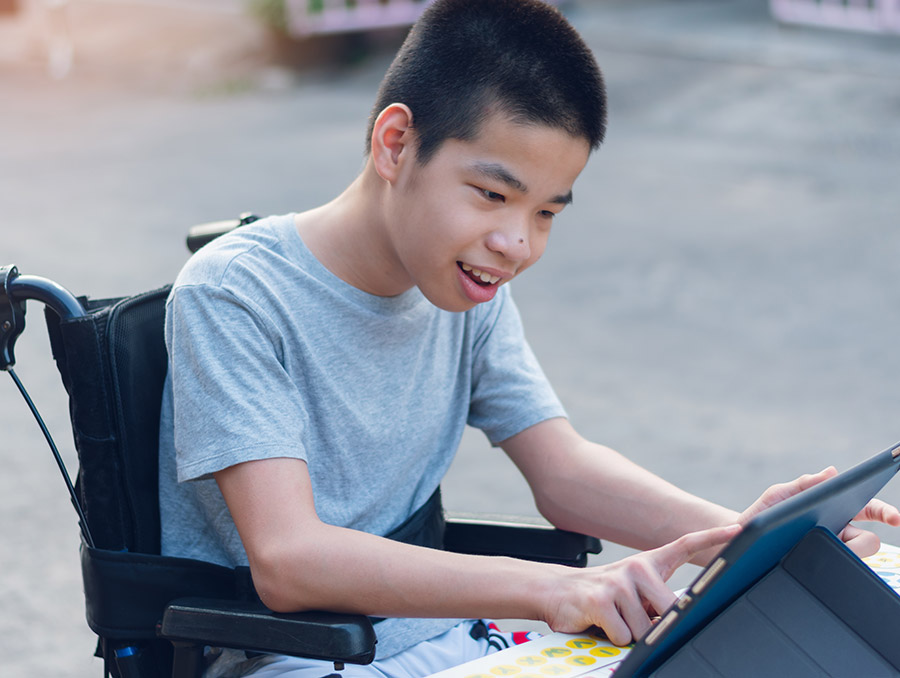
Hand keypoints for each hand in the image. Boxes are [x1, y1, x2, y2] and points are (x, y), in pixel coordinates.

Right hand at [542, 523, 740, 645]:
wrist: (555, 590)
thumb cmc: (602, 597)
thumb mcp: (633, 592)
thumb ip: (657, 600)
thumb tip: (683, 619)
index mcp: (648, 564)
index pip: (685, 545)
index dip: (712, 537)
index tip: (737, 529)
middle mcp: (636, 567)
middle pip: (670, 610)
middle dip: (657, 626)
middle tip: (634, 618)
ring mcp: (618, 582)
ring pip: (646, 629)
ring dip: (631, 634)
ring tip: (614, 618)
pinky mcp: (600, 600)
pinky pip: (624, 636)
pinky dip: (614, 638)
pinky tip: (600, 622)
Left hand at [739, 466, 899, 557]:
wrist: (739, 538)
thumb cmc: (763, 513)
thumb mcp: (779, 494)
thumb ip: (804, 484)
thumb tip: (832, 472)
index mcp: (834, 510)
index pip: (868, 510)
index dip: (885, 513)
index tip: (896, 519)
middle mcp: (837, 533)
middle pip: (867, 541)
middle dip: (859, 542)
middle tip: (842, 540)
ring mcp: (827, 553)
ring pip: (851, 559)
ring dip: (838, 554)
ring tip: (812, 547)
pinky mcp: (815, 570)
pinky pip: (832, 573)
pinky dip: (824, 568)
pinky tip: (809, 564)